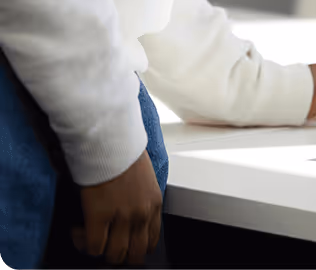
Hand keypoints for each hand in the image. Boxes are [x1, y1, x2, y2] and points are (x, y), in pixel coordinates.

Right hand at [74, 150, 161, 265]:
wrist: (110, 141)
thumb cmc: (124, 154)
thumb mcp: (145, 179)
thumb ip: (142, 201)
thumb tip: (131, 218)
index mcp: (154, 203)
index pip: (151, 241)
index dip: (135, 248)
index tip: (123, 244)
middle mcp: (142, 214)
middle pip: (134, 255)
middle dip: (119, 254)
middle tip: (106, 244)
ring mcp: (121, 217)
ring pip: (113, 255)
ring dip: (101, 250)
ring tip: (90, 237)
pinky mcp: (99, 216)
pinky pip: (93, 247)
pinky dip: (83, 243)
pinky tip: (79, 230)